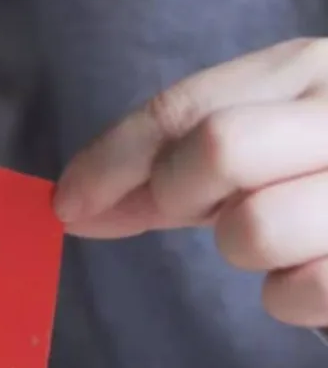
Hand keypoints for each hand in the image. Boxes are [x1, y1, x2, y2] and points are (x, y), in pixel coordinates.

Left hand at [55, 38, 327, 327]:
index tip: (66, 204)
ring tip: (287, 234)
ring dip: (246, 247)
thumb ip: (176, 166)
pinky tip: (323, 269)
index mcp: (315, 70)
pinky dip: (291, 296)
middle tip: (195, 210)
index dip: (114, 158)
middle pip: (217, 148)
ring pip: (252, 230)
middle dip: (179, 192)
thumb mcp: (268, 144)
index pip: (190, 107)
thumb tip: (75, 204)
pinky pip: (295, 294)